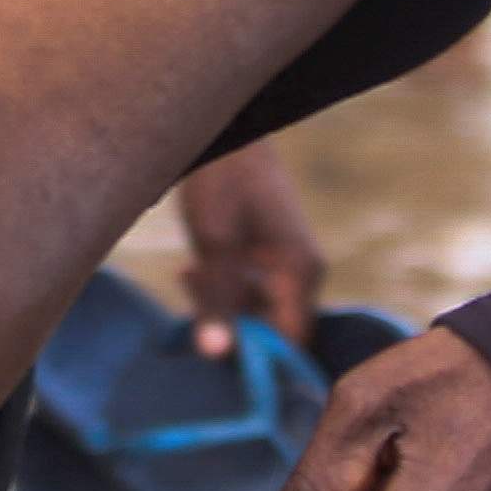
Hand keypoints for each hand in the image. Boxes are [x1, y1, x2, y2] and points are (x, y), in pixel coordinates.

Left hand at [171, 142, 320, 355]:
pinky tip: (190, 269)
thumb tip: (215, 354)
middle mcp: (301, 272)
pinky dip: (220, 287)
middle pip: (270, 327)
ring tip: (188, 273)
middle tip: (194, 295)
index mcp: (301, 271)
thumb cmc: (222, 181)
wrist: (225, 132)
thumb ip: (216, 300)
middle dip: (228, 324)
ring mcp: (286, 264)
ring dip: (219, 303)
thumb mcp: (213, 243)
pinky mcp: (267, 255)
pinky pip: (247, 289)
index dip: (258, 357)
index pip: (291, 340)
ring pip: (254, 309)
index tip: (215, 354)